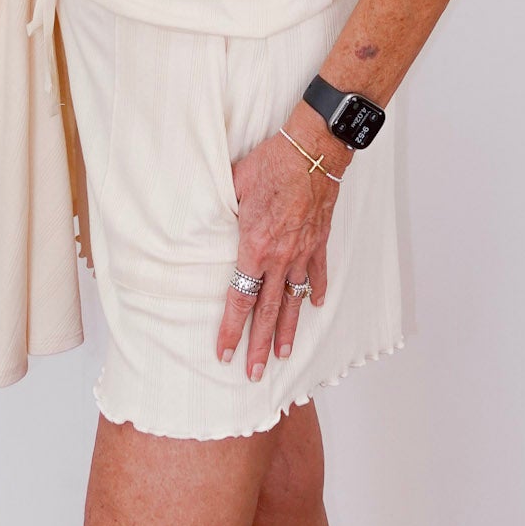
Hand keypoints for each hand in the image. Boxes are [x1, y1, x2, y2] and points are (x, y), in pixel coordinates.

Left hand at [216, 114, 345, 380]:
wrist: (313, 151)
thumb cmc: (271, 164)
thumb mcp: (234, 184)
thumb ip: (221, 208)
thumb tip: (204, 215)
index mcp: (254, 247)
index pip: (240, 299)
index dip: (231, 329)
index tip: (224, 352)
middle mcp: (280, 258)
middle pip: (268, 311)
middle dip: (259, 345)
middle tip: (253, 373)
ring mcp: (303, 252)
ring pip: (295, 301)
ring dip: (289, 330)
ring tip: (284, 355)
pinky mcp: (320, 241)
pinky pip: (318, 273)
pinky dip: (317, 291)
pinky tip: (315, 306)